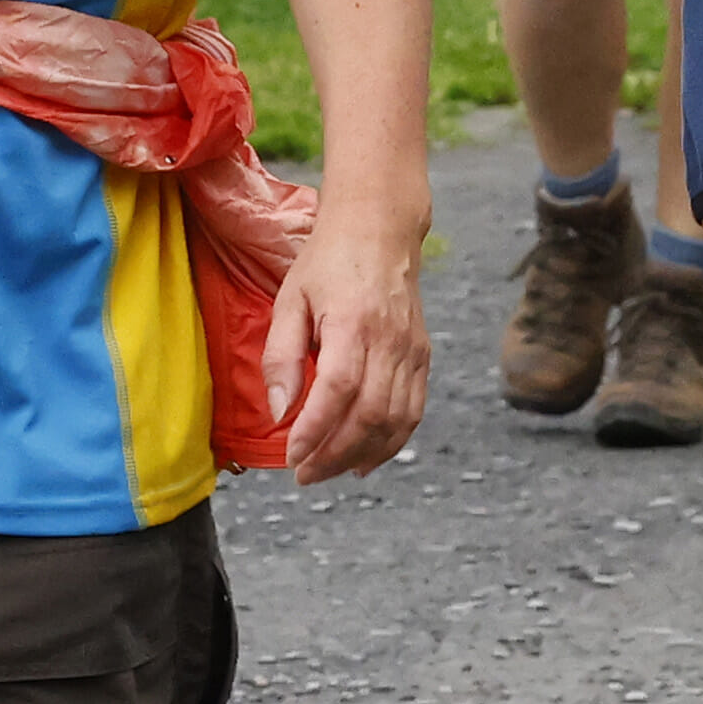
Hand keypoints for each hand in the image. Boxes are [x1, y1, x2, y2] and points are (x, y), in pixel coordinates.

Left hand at [256, 197, 432, 479]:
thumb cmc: (328, 262)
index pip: (338, 390)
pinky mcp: (423, 357)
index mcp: (353, 323)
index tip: (292, 456)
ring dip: (361, 455)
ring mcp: (412, 351)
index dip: (316, 430)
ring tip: (328, 470)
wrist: (380, 230)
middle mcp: (390, 341)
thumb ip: (281, 357)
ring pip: (395, 421)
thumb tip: (279, 411)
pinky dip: (391, 443)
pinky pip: (413, 412)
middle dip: (335, 454)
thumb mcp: (290, 301)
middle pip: (370, 415)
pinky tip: (364, 460)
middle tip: (304, 473)